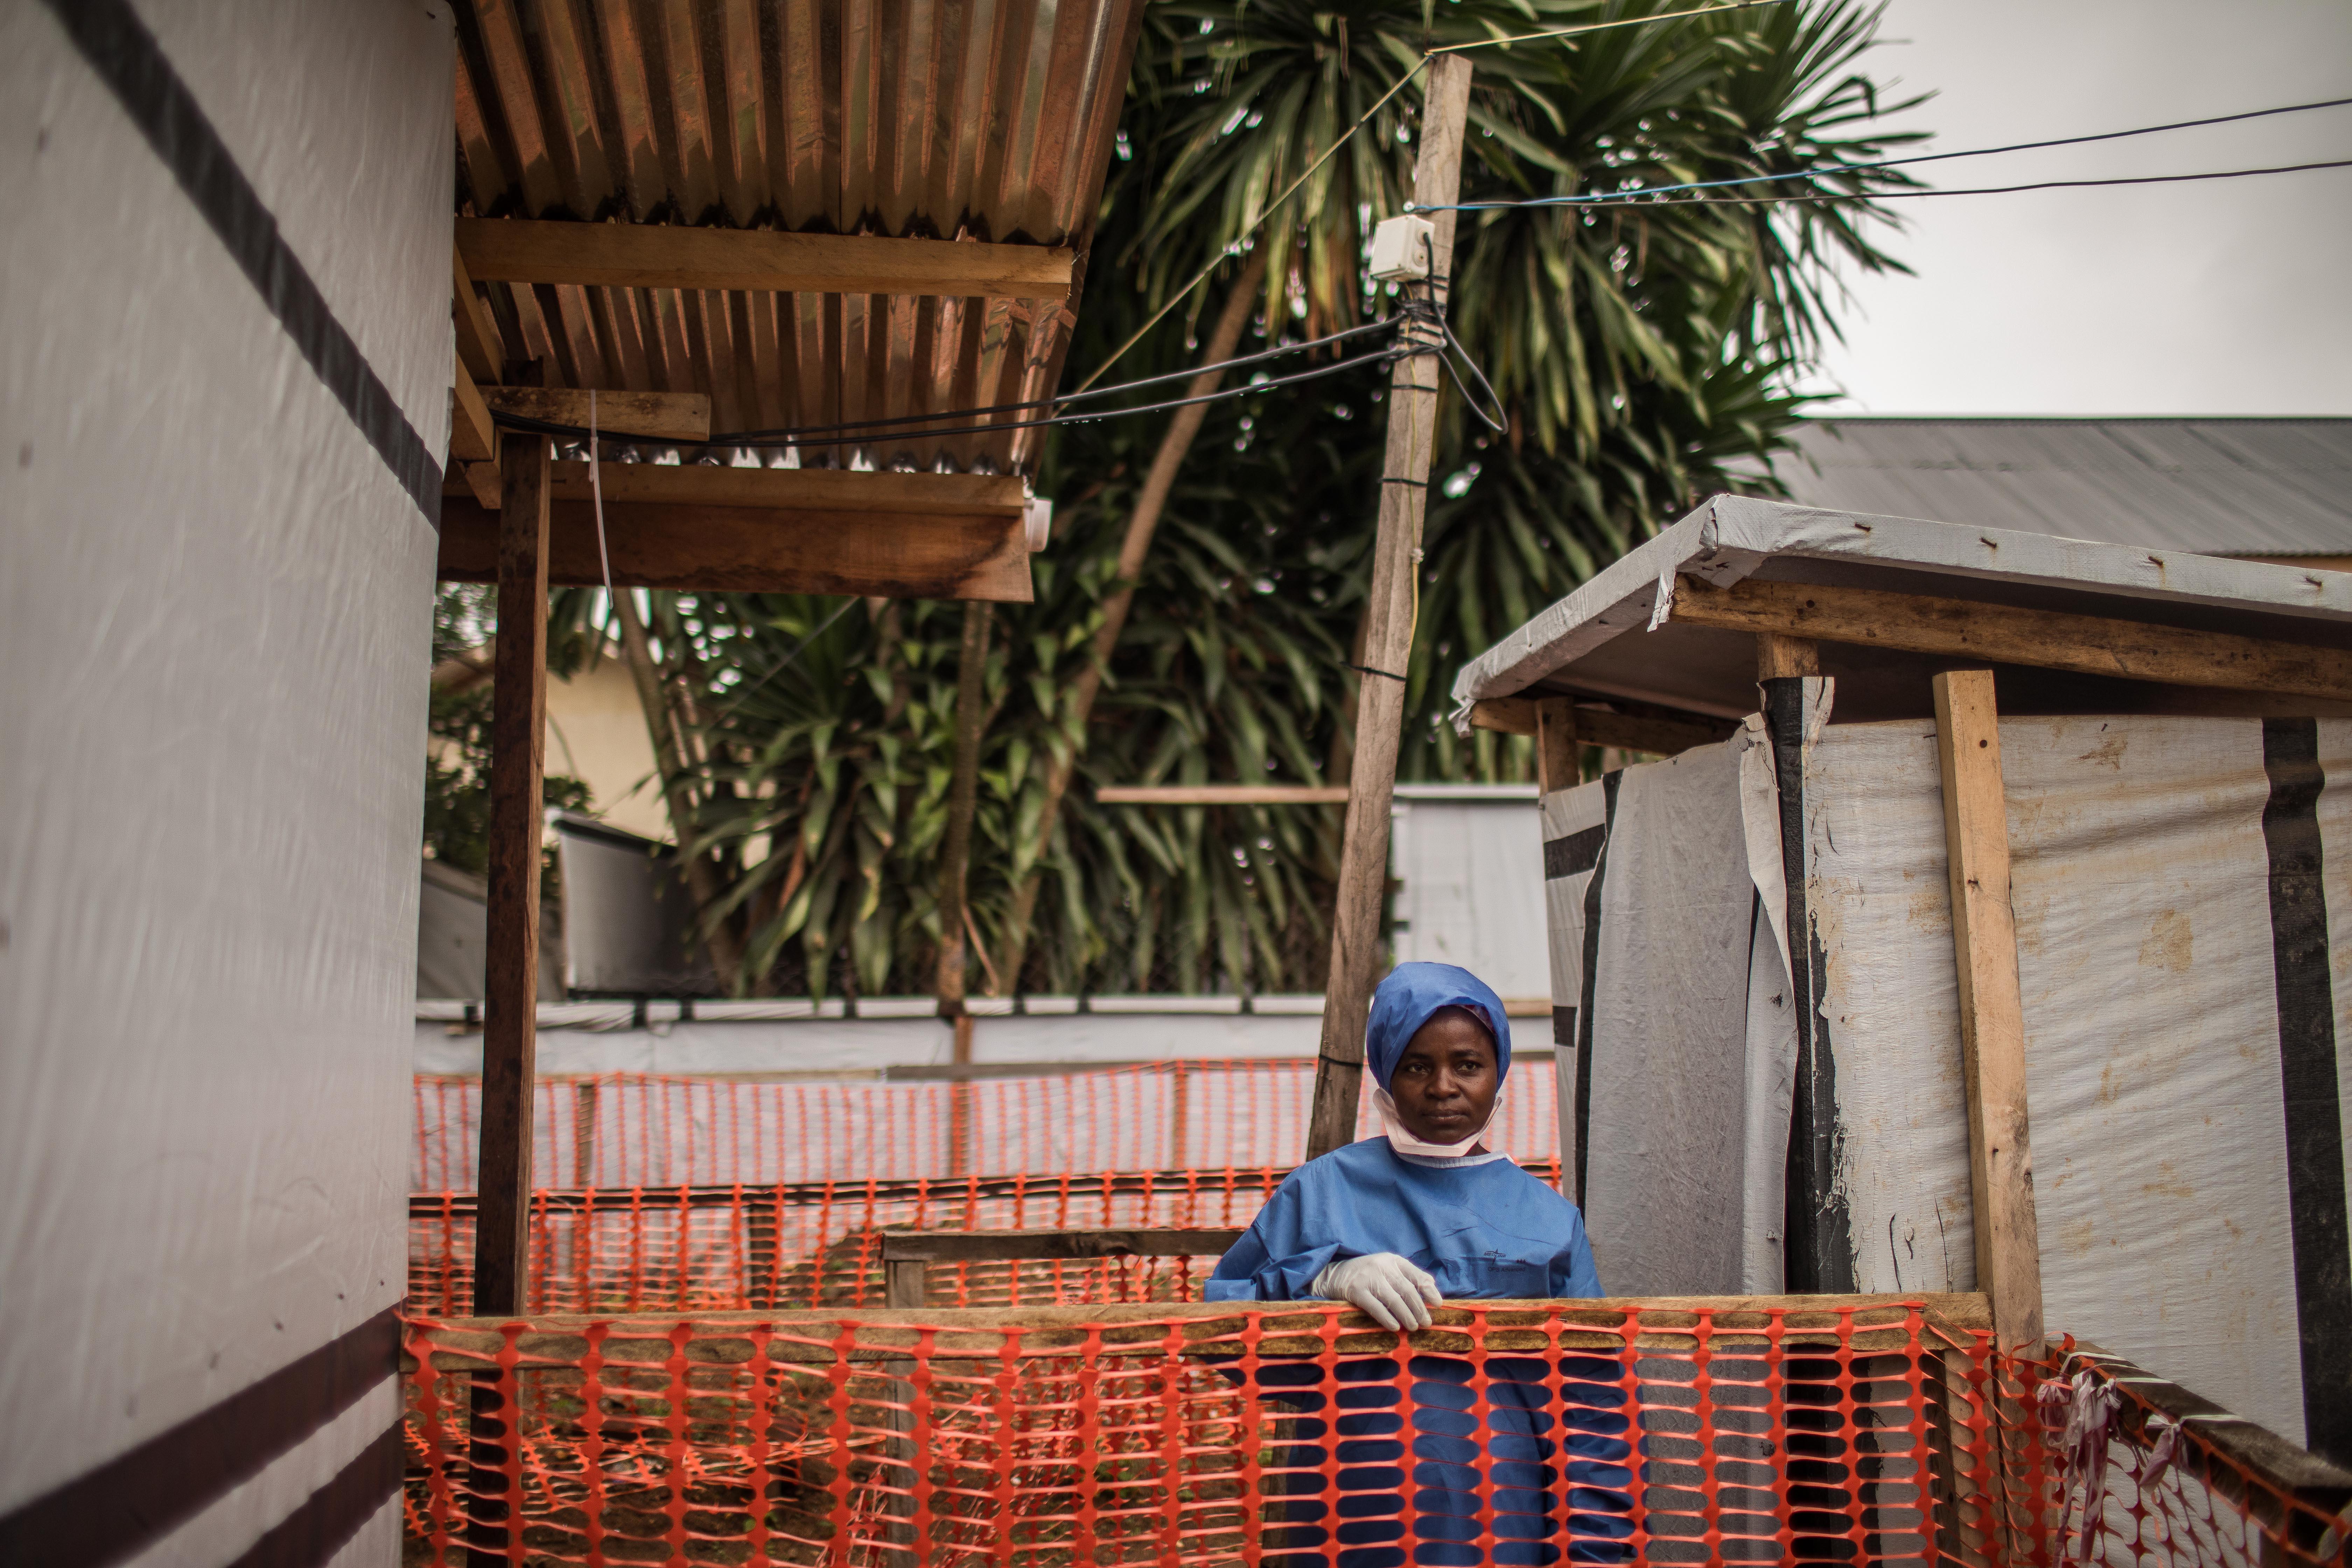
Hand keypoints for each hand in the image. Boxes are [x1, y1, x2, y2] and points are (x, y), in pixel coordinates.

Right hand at [1311, 1253, 1440, 1331]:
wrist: (1333, 1275)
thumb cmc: (1366, 1274)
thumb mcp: (1386, 1269)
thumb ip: (1407, 1276)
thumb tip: (1431, 1288)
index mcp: (1392, 1260)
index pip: (1415, 1274)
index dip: (1428, 1290)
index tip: (1438, 1304)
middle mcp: (1382, 1266)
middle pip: (1407, 1289)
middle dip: (1419, 1308)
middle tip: (1426, 1323)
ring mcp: (1368, 1277)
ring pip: (1394, 1299)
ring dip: (1406, 1315)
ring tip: (1413, 1327)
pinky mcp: (1356, 1290)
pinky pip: (1375, 1307)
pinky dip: (1387, 1318)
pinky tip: (1394, 1327)